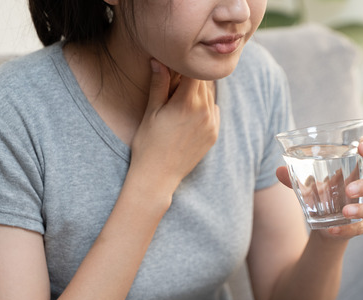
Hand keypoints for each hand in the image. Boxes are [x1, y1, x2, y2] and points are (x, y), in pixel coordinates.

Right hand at [129, 60, 219, 193]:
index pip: (194, 71)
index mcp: (187, 102)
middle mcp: (204, 111)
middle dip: (191, 77)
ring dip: (198, 92)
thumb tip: (158, 60)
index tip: (175, 64)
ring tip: (180, 99)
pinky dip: (205, 107)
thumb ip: (159, 84)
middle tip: (175, 80)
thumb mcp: (151, 111)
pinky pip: (214, 111)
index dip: (185, 65)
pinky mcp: (214, 134)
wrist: (158, 176)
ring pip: (210, 96)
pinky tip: (189, 114)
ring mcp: (212, 124)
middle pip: (203, 82)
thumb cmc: (149, 143)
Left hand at [276, 139, 362, 237]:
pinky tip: (333, 230)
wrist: (324, 223)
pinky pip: (362, 228)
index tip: (361, 146)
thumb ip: (295, 178)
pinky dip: (348, 229)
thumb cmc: (322, 194)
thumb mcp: (308, 185)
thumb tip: (278, 170)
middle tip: (349, 189)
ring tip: (345, 212)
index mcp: (359, 169)